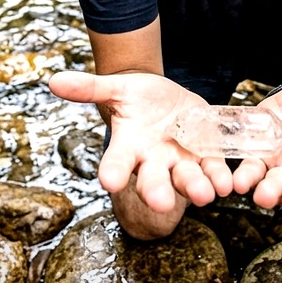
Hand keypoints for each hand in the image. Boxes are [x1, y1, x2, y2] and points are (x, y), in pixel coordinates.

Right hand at [49, 70, 232, 213]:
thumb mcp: (118, 88)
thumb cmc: (138, 98)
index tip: (109, 181)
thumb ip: (90, 88)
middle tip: (161, 202)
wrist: (167, 100)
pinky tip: (229, 182)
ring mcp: (181, 162)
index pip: (116, 163)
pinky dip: (221, 176)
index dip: (113, 172)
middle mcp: (153, 161)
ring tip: (204, 194)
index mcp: (129, 147)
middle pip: (153, 180)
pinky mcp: (207, 156)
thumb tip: (52, 80)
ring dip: (196, 187)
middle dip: (157, 191)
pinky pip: (215, 169)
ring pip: (188, 179)